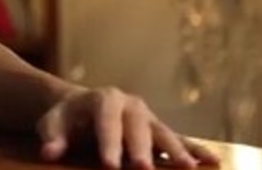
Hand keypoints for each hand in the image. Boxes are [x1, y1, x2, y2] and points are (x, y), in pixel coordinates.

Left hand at [37, 87, 219, 168]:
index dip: (109, 143)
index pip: (106, 122)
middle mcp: (131, 105)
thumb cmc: (68, 117)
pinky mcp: (160, 130)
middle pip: (137, 128)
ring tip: (186, 168)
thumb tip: (49, 153)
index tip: (109, 165)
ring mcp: (149, 117)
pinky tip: (212, 162)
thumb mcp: (53, 123)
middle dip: (141, 149)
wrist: (82, 107)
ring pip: (163, 133)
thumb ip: (52, 137)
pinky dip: (196, 150)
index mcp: (104, 99)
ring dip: (175, 151)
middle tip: (142, 169)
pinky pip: (181, 139)